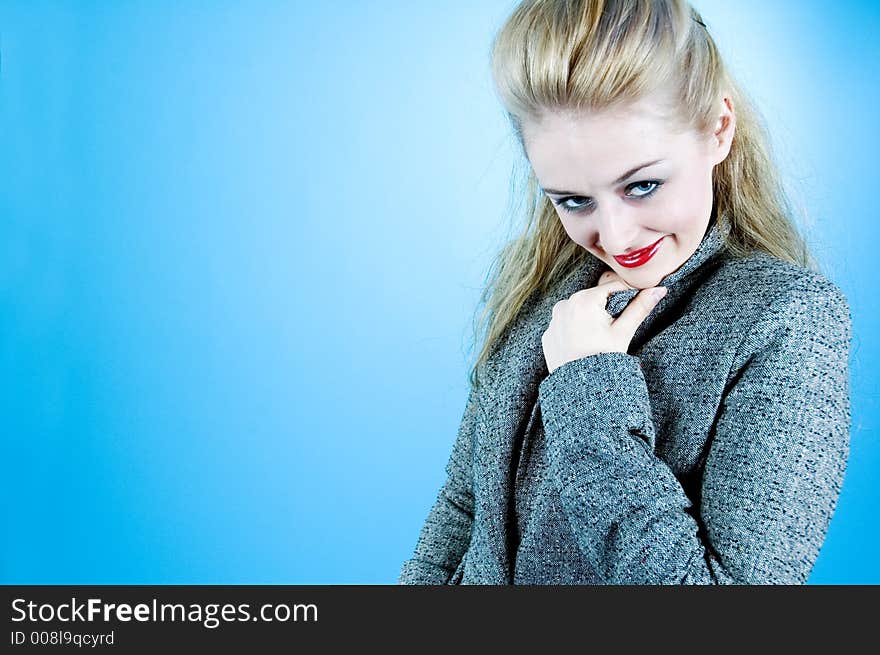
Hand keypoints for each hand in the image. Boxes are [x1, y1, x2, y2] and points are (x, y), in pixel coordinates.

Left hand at [541, 270, 666, 373]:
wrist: (580, 389)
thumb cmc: (603, 358)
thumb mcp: (624, 331)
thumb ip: (641, 307)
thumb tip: (659, 289)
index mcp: (583, 299)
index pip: (612, 288)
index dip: (627, 296)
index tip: (634, 306)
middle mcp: (564, 305)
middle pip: (595, 299)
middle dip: (607, 309)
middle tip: (614, 329)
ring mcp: (553, 321)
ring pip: (579, 312)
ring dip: (590, 319)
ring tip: (599, 339)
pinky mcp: (548, 335)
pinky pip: (566, 326)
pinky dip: (575, 331)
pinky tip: (584, 345)